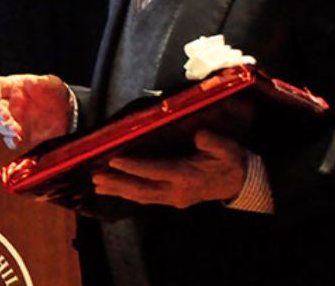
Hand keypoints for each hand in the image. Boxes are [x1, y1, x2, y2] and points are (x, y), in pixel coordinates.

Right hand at [0, 74, 71, 149]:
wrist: (68, 112)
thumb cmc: (56, 94)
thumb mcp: (51, 83)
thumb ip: (41, 82)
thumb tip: (30, 81)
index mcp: (14, 87)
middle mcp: (11, 104)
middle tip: (5, 116)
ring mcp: (15, 120)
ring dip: (4, 128)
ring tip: (15, 129)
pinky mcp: (22, 135)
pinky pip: (10, 140)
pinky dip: (11, 141)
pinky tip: (17, 139)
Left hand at [91, 130, 246, 208]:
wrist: (239, 182)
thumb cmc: (229, 160)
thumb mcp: (227, 149)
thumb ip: (214, 143)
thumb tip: (199, 135)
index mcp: (186, 176)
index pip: (155, 171)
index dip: (135, 166)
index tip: (115, 160)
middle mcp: (176, 191)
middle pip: (142, 189)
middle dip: (118, 183)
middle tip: (96, 177)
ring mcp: (173, 198)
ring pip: (141, 197)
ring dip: (119, 191)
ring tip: (98, 186)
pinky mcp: (171, 199)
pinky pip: (146, 198)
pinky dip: (129, 194)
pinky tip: (114, 190)